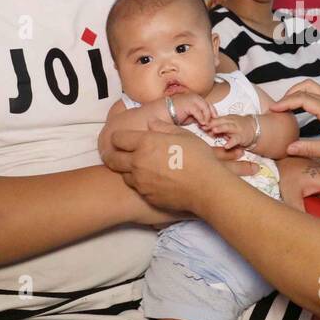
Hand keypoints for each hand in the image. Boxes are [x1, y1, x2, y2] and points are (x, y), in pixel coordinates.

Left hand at [105, 122, 238, 214]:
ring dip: (127, 169)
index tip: (124, 138)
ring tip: (139, 167)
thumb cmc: (198, 158)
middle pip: (112, 158)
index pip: (118, 138)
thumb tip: (151, 123)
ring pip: (123, 174)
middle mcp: (138, 162)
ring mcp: (141, 181)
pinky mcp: (146, 196)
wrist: (207, 187)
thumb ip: (163, 127)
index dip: (120, 137)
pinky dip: (140, 183)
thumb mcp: (183, 135)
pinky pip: (136, 187)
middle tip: (118, 153)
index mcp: (146, 143)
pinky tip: (152, 180)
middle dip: (112, 154)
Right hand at [161, 91, 213, 127]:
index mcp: (195, 99)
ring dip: (207, 117)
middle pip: (209, 105)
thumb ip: (198, 117)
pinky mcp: (188, 103)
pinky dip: (202, 118)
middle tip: (212, 124)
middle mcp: (194, 97)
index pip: (208, 105)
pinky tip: (201, 124)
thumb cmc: (173, 115)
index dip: (212, 114)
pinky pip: (198, 111)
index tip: (213, 122)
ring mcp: (191, 99)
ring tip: (205, 125)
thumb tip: (206, 122)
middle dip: (211, 116)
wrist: (161, 113)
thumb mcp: (189, 117)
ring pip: (205, 107)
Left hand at [205, 114, 254, 148]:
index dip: (208, 121)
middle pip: (221, 121)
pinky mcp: (242, 137)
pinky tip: (226, 146)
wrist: (254, 129)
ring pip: (228, 127)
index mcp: (227, 118)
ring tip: (214, 131)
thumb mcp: (226, 125)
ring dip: (221, 128)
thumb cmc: (237, 127)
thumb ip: (216, 127)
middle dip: (212, 123)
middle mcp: (232, 122)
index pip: (216, 119)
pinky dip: (231, 142)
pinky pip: (236, 140)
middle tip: (204, 126)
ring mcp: (237, 129)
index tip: (199, 123)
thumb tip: (203, 128)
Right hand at [271, 80, 319, 160]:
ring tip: (285, 106)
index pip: (302, 99)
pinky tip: (297, 107)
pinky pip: (315, 92)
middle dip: (288, 94)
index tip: (273, 109)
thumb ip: (308, 148)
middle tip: (277, 107)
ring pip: (310, 86)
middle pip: (305, 86)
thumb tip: (288, 148)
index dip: (286, 102)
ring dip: (296, 92)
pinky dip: (302, 95)